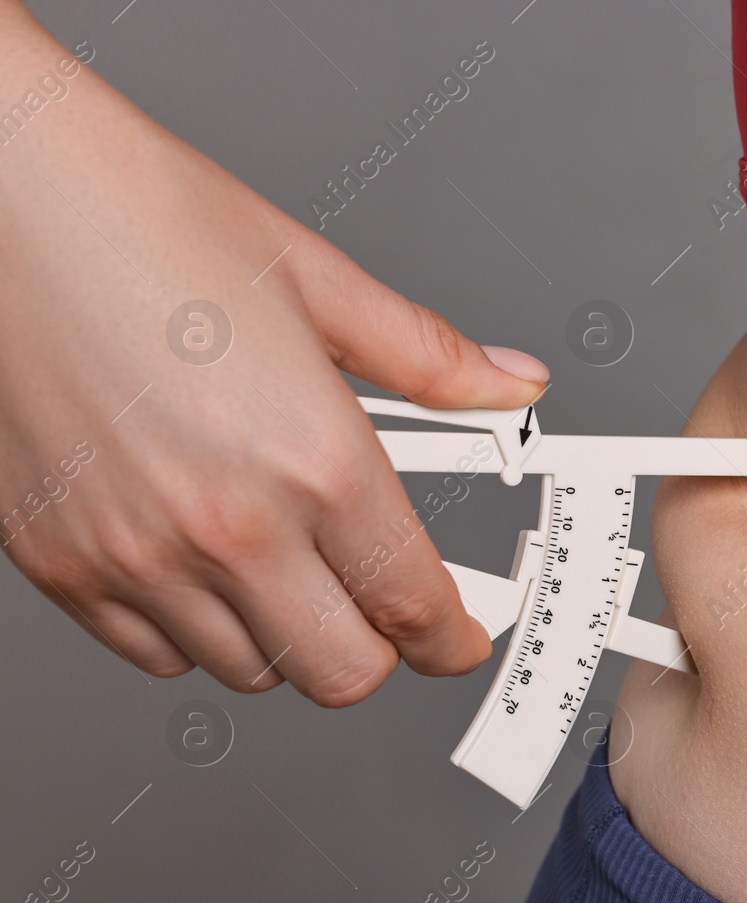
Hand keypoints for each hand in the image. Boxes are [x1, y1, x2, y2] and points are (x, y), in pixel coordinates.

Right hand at [0, 5, 547, 704]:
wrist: (1, 197)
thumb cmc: (142, 222)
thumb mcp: (320, 284)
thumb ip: (431, 359)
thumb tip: (509, 386)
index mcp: (313, 462)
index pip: (415, 608)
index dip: (454, 638)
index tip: (460, 638)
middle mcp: (228, 526)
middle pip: (343, 675)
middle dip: (378, 647)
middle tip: (380, 601)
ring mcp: (137, 556)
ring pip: (250, 673)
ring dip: (286, 635)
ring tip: (285, 556)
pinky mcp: (61, 565)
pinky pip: (154, 655)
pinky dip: (195, 630)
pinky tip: (204, 562)